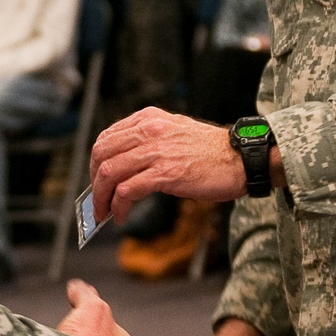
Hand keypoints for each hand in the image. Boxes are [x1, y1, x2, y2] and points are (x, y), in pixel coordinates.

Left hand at [90, 108, 245, 223]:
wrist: (241, 159)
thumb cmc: (212, 152)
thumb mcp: (175, 132)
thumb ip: (149, 142)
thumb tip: (124, 166)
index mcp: (149, 119)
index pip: (106, 137)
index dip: (95, 163)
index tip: (97, 181)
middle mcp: (149, 130)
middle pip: (101, 154)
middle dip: (93, 182)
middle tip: (97, 201)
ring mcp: (156, 151)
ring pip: (109, 173)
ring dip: (101, 198)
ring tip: (105, 213)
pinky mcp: (165, 173)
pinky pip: (127, 191)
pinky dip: (118, 207)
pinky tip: (121, 216)